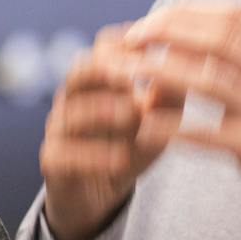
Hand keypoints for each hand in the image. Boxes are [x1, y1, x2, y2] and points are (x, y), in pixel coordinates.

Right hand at [41, 25, 173, 239]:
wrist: (97, 195)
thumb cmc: (127, 147)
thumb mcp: (155, 123)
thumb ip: (169, 98)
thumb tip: (189, 66)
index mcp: (96, 82)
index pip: (103, 48)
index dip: (129, 44)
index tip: (158, 49)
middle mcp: (72, 99)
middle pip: (79, 72)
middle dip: (108, 70)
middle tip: (137, 76)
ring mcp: (58, 129)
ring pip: (71, 112)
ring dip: (103, 110)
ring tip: (134, 115)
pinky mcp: (51, 161)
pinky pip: (64, 153)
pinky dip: (93, 155)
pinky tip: (120, 159)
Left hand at [124, 2, 240, 235]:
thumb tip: (234, 9)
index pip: (232, 16)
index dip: (184, 15)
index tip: (148, 23)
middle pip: (218, 39)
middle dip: (166, 34)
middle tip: (128, 42)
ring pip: (209, 80)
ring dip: (159, 73)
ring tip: (124, 73)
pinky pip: (211, 133)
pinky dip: (175, 127)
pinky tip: (144, 126)